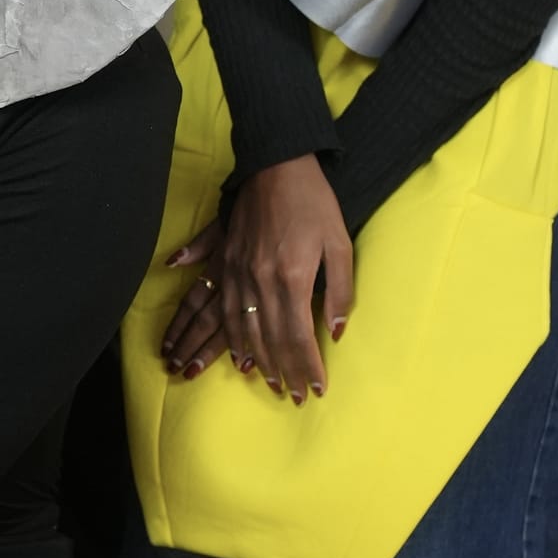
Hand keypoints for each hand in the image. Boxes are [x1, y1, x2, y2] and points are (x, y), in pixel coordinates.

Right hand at [161, 159, 353, 403]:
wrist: (276, 163)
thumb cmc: (314, 201)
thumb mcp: (339, 244)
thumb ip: (340, 291)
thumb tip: (335, 331)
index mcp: (290, 277)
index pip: (297, 337)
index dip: (306, 366)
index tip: (315, 389)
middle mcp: (258, 280)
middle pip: (267, 339)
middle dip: (282, 371)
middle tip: (292, 395)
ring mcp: (236, 271)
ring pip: (239, 328)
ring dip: (252, 359)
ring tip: (264, 380)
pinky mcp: (224, 260)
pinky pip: (218, 306)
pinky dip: (224, 334)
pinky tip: (231, 352)